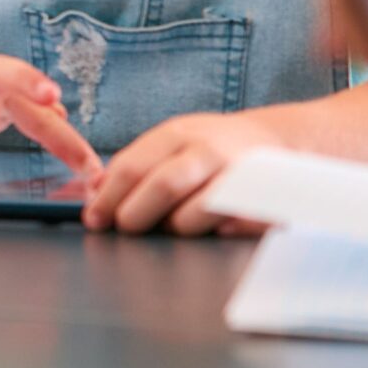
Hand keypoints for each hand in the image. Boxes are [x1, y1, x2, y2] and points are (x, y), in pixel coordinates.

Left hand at [82, 112, 281, 234]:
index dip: (108, 198)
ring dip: (178, 227)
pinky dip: (227, 230)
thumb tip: (93, 192)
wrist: (275, 139)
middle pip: (164, 186)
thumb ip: (134, 165)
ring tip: (173, 228)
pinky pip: (245, 221)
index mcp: (176, 136)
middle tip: (126, 229)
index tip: (93, 220)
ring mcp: (240, 173)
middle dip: (136, 215)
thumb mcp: (169, 143)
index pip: (132, 168)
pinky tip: (219, 231)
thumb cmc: (208, 148)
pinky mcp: (269, 197)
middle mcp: (208, 151)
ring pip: (200, 209)